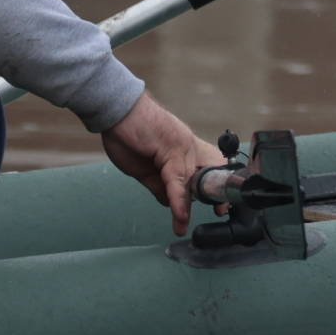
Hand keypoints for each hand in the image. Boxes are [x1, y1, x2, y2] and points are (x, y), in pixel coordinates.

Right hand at [98, 91, 226, 235]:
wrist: (115, 109)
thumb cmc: (126, 133)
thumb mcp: (142, 168)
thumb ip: (158, 185)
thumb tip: (170, 202)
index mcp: (182, 149)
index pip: (204, 171)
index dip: (210, 189)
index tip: (218, 207)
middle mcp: (188, 146)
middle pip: (206, 175)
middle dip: (214, 195)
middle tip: (220, 211)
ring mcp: (182, 146)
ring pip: (191, 181)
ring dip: (188, 206)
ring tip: (184, 225)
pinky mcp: (172, 149)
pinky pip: (177, 180)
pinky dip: (178, 201)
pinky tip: (179, 215)